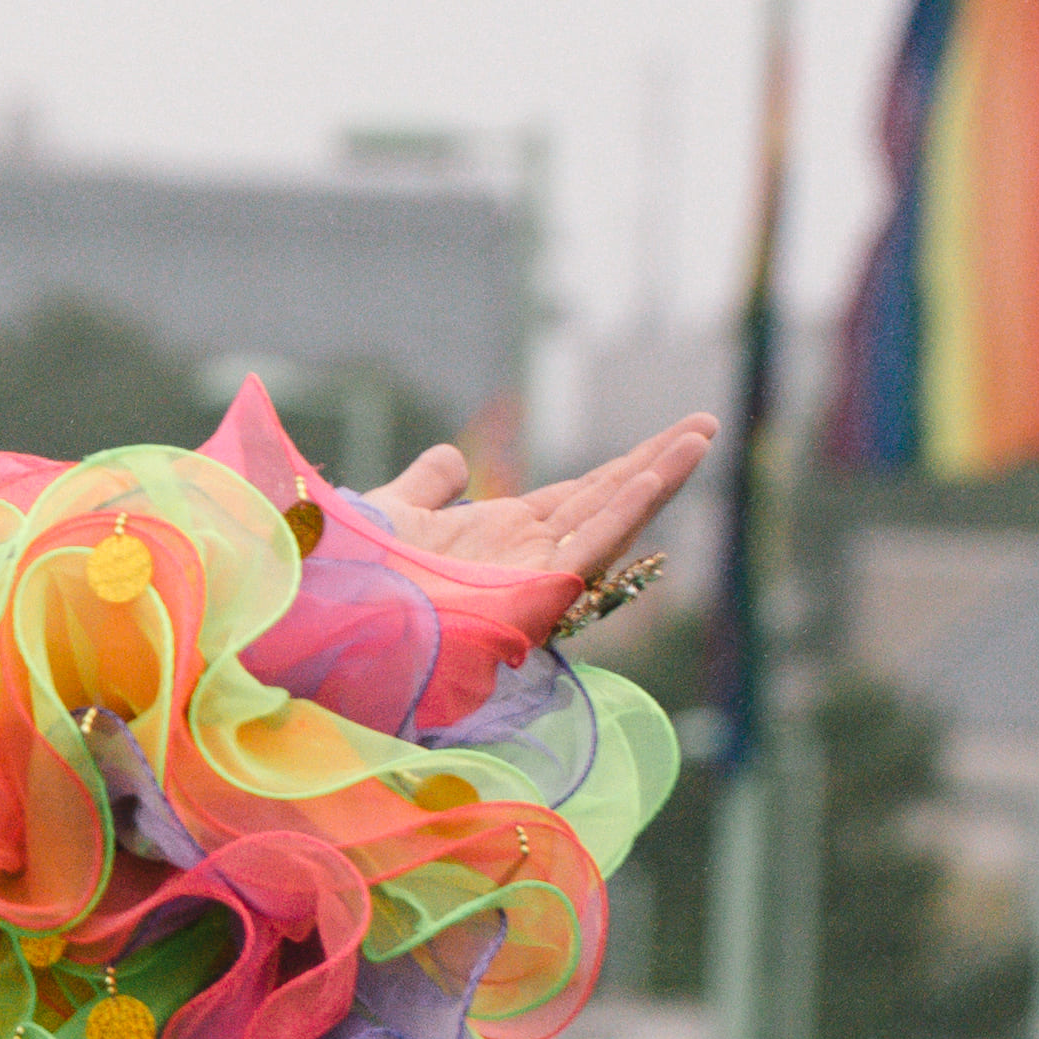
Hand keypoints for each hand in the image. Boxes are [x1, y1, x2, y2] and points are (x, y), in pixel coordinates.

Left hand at [360, 414, 719, 582]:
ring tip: (703, 435)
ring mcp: (534, 577)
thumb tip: (451, 457)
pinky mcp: (534, 595)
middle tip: (705, 425)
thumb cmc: (352, 577)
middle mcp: (527, 558)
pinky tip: (659, 475)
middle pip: (605, 502)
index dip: (619, 469)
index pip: (576, 498)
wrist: (333, 614)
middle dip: (655, 463)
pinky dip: (626, 511)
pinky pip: (590, 547)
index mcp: (501, 537)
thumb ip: (426, 484)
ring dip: (658, 476)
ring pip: (610, 518)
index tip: (661, 440)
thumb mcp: (392, 512)